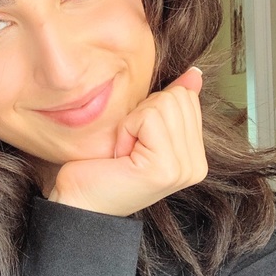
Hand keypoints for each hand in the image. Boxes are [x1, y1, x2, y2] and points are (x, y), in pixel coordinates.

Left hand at [47, 67, 206, 216]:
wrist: (79, 202)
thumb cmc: (101, 165)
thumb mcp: (140, 129)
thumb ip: (169, 103)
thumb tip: (194, 74)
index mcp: (195, 156)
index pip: (185, 97)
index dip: (149, 109)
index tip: (136, 139)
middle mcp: (196, 165)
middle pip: (175, 97)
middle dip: (141, 113)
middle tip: (128, 145)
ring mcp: (184, 169)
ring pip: (163, 103)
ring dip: (132, 122)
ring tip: (124, 150)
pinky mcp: (166, 168)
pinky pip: (148, 118)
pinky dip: (126, 129)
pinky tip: (121, 154)